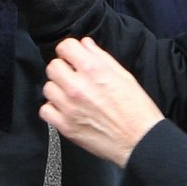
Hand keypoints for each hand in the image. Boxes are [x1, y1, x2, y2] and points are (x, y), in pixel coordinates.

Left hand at [40, 37, 164, 167]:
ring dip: (58, 89)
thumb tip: (85, 44)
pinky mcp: (66, 126)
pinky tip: (66, 109)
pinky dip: (53, 109)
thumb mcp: (124, 75)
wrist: (140, 141)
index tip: (72, 56)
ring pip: (48, 88)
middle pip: (53, 67)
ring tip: (72, 94)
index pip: (65, 47)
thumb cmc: (137, 110)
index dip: (69, 50)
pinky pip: (45, 110)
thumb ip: (101, 57)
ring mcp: (69, 108)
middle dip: (63, 68)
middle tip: (73, 76)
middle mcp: (78, 87)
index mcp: (94, 70)